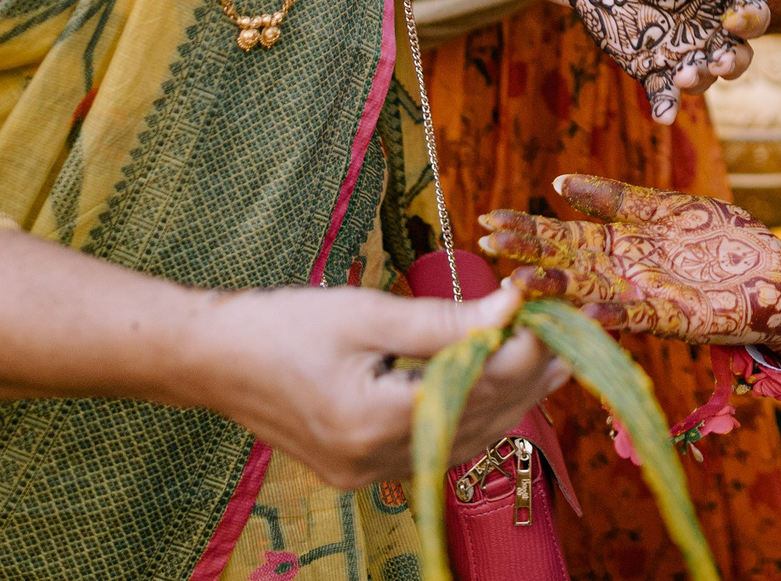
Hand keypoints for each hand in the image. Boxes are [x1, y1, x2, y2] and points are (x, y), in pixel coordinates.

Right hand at [198, 283, 568, 489]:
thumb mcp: (366, 313)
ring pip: (460, 441)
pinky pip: (433, 447)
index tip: (551, 310)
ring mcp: (365, 473)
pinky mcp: (358, 469)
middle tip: (569, 338)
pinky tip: (493, 391)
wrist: (210, 359)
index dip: (521, 348)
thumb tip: (511, 307)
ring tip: (547, 364)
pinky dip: (468, 417)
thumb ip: (443, 319)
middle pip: (476, 422)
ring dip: (505, 401)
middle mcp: (374, 460)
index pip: (476, 388)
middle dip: (526, 379)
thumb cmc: (282, 325)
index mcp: (375, 422)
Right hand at [481, 174, 780, 357]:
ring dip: (559, 288)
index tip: (487, 219)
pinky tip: (589, 311)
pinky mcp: (676, 319)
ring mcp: (646, 298)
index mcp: (619, 243)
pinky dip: (614, 316)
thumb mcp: (665, 207)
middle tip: (489, 243)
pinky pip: (639, 318)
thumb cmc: (722, 239)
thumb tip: (559, 183)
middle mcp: (623, 274)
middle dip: (529, 253)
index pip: (562, 234)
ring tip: (522, 282)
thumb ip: (615, 196)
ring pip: (592, 293)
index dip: (527, 227)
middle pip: (567, 262)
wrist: (775, 273)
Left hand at [559, 0, 770, 122]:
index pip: (754, 16)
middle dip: (733, 63)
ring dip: (700, 80)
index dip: (751, 21)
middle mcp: (708, 30)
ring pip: (705, 78)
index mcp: (723, 0)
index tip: (732, 20)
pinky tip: (663, 115)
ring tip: (682, 72)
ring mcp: (681, 52)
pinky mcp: (650, 68)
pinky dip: (666, 106)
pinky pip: (665, 93)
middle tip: (718, 61)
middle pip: (738, 56)